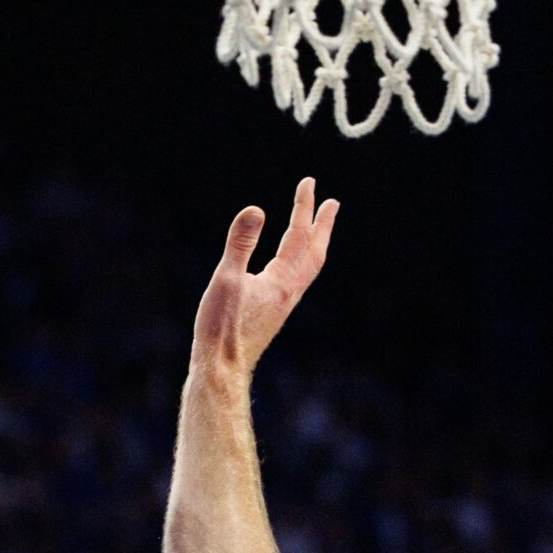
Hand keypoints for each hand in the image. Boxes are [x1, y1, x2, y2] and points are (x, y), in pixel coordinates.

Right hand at [191, 178, 339, 378]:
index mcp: (282, 282)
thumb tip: (256, 209)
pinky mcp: (274, 314)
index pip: (298, 236)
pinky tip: (289, 266)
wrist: (222, 369)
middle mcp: (289, 293)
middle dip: (323, 226)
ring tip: (317, 231)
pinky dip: (301, 263)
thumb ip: (241, 243)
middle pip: (314, 253)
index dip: (304, 207)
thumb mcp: (226, 279)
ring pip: (308, 268)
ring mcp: (283, 305)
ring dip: (315, 245)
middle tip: (332, 203)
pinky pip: (297, 280)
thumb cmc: (221, 327)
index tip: (309, 183)